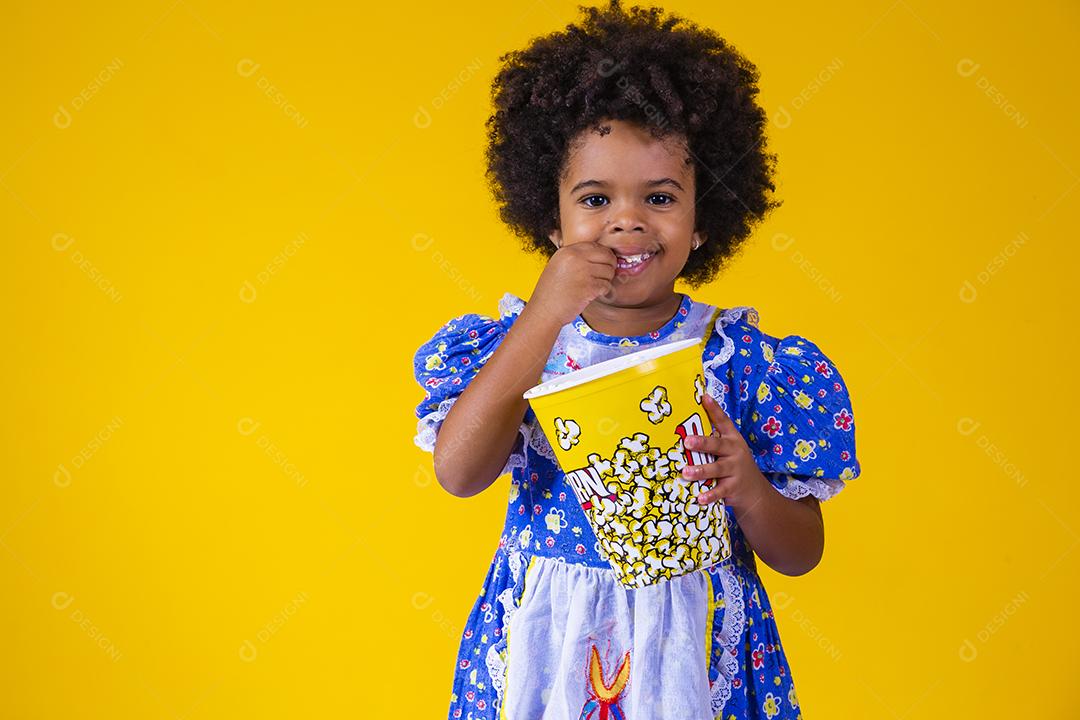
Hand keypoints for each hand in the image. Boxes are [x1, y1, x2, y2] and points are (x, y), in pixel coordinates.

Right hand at [528, 240, 618, 327]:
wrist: (544, 311)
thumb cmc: (551, 292)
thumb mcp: (558, 266)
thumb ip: (576, 258)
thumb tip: (602, 256)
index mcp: (567, 251)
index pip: (595, 246)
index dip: (603, 255)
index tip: (604, 263)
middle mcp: (575, 258)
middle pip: (606, 256)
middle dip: (610, 266)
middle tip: (605, 275)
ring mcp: (583, 272)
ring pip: (609, 271)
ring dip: (606, 280)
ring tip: (594, 287)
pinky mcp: (589, 287)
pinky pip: (607, 285)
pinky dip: (603, 291)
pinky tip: (593, 294)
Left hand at [681, 394, 771, 511]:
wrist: (754, 491)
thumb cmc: (733, 465)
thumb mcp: (728, 449)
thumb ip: (712, 439)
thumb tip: (685, 428)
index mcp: (731, 439)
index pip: (723, 421)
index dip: (714, 409)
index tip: (703, 397)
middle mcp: (734, 452)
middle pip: (717, 445)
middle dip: (702, 443)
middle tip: (687, 442)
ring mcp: (735, 470)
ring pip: (716, 469)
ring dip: (700, 470)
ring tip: (686, 472)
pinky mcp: (733, 487)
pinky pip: (720, 491)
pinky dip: (710, 495)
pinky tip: (699, 498)